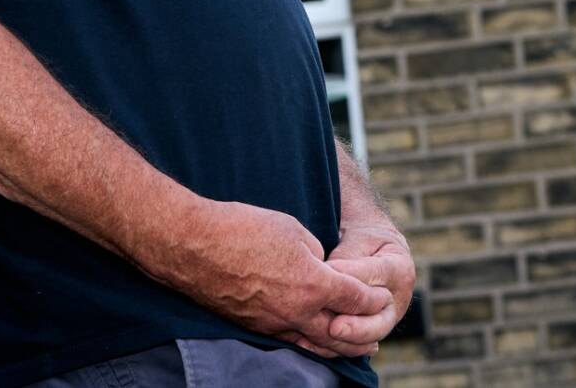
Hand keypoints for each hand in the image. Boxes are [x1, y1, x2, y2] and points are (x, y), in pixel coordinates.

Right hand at [161, 200, 392, 358]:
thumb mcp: (290, 228)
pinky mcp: (255, 327)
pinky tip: (315, 340)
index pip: (356, 298)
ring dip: (340, 347)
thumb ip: (315, 252)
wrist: (193, 245)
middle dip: (365, 334)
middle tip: (379, 334)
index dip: (373, 297)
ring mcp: (274, 324)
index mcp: (313, 284)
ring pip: (317, 345)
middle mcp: (297, 311)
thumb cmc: (241, 228)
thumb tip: (320, 266)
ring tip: (355, 347)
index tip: (382, 294)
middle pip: (343, 334)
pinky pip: (291, 341)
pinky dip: (310, 343)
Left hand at [322, 226, 414, 350]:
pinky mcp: (371, 328)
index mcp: (400, 269)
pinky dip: (339, 346)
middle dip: (357, 327)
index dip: (349, 276)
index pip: (375, 276)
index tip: (325, 275)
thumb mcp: (359, 237)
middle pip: (381, 320)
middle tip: (334, 327)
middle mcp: (398, 299)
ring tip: (325, 336)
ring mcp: (387, 318)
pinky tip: (317, 345)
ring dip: (348, 340)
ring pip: (371, 336)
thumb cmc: (364, 238)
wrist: (374, 247)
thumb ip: (347, 255)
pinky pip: (358, 343)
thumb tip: (328, 272)